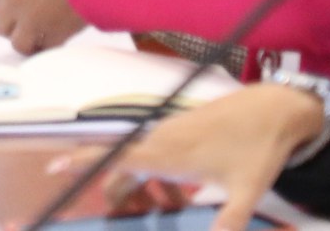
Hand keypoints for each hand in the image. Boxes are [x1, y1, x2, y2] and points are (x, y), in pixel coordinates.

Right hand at [100, 82, 328, 230]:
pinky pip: (156, 155)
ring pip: (141, 162)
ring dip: (143, 189)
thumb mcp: (247, 192)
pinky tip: (184, 194)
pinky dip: (159, 177)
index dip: (83, 162)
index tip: (55, 166)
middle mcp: (161, 140)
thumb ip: (228, 222)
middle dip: (119, 195)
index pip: (116, 158)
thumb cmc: (258, 150)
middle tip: (122, 216)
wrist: (274, 109)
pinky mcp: (179, 128)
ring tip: (165, 210)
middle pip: (123, 168)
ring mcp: (169, 132)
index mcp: (169, 155)